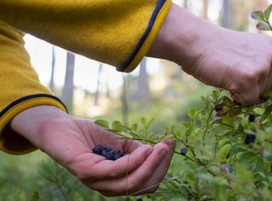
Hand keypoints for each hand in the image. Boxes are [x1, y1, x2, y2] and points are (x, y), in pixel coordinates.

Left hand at [10, 106, 175, 195]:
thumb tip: (157, 151)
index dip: (162, 167)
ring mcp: (95, 181)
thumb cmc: (89, 134)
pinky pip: (115, 171)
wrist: (59, 125)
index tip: (171, 146)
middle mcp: (106, 186)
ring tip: (160, 147)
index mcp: (116, 181)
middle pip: (142, 186)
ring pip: (130, 183)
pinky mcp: (85, 171)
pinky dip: (133, 161)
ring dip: (150, 165)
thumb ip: (136, 150)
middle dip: (160, 167)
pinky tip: (144, 148)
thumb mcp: (119, 142)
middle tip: (168, 146)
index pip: (146, 183)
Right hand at [148, 4, 271, 104]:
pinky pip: (248, 102)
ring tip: (228, 74)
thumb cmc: (217, 49)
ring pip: (259, 96)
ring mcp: (262, 68)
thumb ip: (260, 64)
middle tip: (233, 74)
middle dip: (253, 88)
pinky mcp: (249, 80)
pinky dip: (236, 98)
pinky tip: (226, 81)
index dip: (257, 81)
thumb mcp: (247, 52)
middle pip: (270, 88)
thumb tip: (267, 93)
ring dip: (243, 91)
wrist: (198, 43)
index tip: (241, 71)